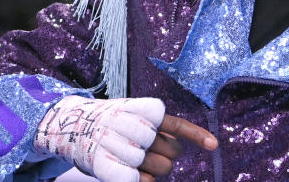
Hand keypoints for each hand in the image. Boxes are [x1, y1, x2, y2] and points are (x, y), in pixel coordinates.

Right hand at [34, 96, 217, 181]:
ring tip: (133, 159)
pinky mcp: (110, 167)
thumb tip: (178, 149)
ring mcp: (124, 148)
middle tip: (145, 150)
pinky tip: (133, 172)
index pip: (177, 127)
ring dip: (153, 169)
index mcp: (146, 112)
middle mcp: (137, 128)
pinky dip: (143, 180)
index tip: (214, 145)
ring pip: (162, 169)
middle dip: (165, 155)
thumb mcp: (135, 112)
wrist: (74, 125)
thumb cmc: (113, 122)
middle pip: (173, 154)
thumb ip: (159, 127)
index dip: (197, 136)